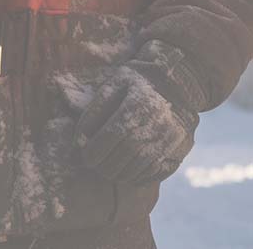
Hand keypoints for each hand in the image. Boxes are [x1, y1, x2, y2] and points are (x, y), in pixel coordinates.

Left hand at [73, 65, 198, 184]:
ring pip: (139, 169)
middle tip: (95, 165)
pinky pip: (155, 173)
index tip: (85, 156)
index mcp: (138, 103)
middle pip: (124, 156)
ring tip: (107, 169)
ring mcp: (171, 140)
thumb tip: (78, 140)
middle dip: (104, 166)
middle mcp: (157, 124)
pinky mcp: (179, 150)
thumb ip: (95, 110)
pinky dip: (138, 177)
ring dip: (119, 174)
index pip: (111, 135)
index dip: (94, 150)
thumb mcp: (115, 84)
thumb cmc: (139, 81)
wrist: (180, 82)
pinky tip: (127, 172)